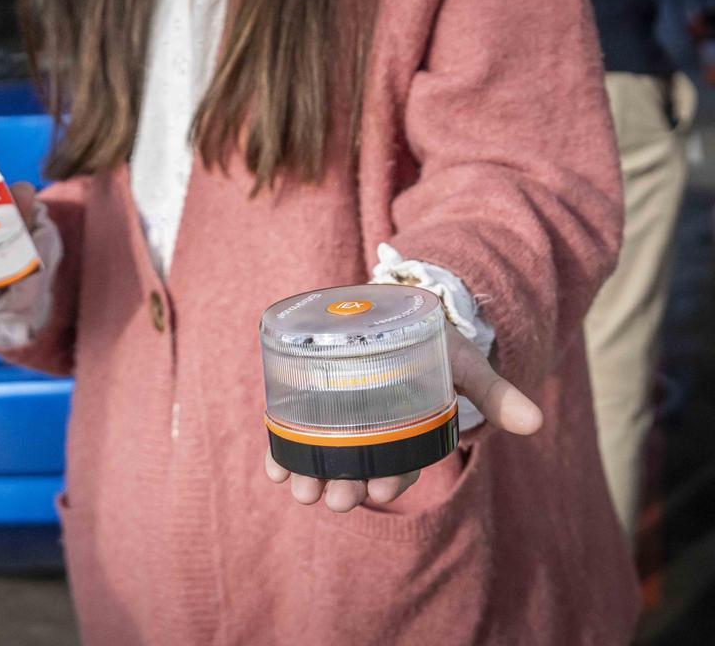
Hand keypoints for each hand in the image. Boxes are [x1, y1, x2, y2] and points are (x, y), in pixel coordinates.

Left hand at [264, 324, 542, 511]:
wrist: (395, 308)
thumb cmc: (434, 342)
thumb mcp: (463, 362)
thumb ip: (493, 391)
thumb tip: (532, 423)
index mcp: (407, 431)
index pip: (400, 464)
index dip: (393, 479)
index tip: (384, 489)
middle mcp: (372, 432)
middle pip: (359, 468)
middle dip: (346, 487)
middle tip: (334, 498)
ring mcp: (339, 420)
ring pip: (324, 458)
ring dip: (310, 477)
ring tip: (300, 489)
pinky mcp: (312, 404)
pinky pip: (294, 435)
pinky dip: (282, 453)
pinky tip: (274, 468)